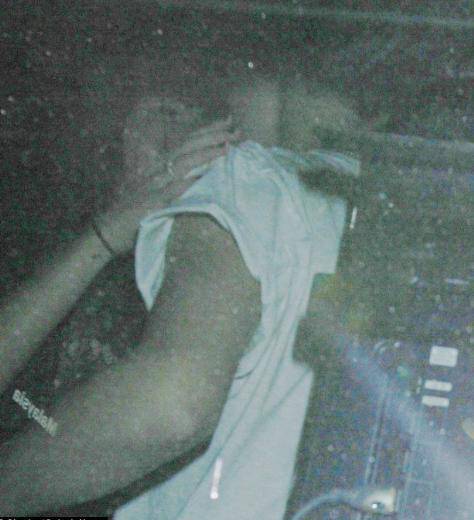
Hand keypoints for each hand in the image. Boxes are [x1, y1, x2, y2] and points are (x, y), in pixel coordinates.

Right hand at [97, 98, 240, 254]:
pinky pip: (167, 193)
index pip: (187, 144)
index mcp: (161, 169)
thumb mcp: (158, 195)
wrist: (108, 231)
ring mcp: (153, 187)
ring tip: (224, 148)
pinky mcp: (148, 205)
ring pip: (180, 164)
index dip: (208, 132)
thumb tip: (201, 178)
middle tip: (235, 130)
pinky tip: (196, 178)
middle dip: (212, 137)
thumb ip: (177, 185)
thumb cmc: (134, 215)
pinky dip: (182, 184)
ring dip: (203, 155)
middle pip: (187, 147)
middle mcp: (157, 172)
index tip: (229, 123)